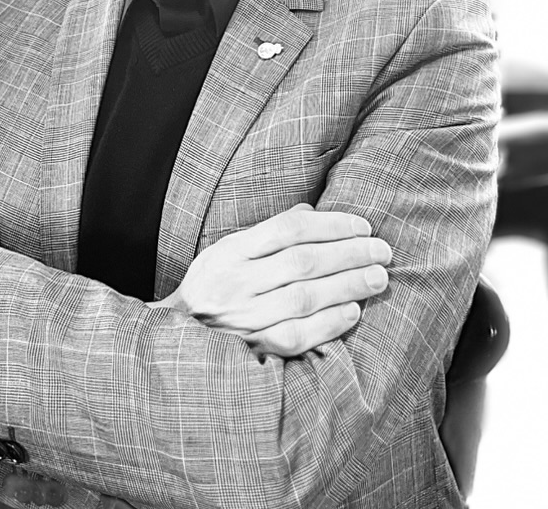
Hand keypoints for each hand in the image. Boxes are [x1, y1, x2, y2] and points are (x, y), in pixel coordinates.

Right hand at [154, 204, 390, 357]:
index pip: (288, 229)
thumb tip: (310, 212)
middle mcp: (237, 282)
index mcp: (231, 252)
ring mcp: (244, 317)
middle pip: (302, 263)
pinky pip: (297, 336)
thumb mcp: (228, 250)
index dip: (330, 225)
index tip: (362, 226)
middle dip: (349, 254)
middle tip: (382, 251)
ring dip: (347, 286)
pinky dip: (329, 324)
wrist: (179, 337)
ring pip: (304, 298)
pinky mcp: (253, 348)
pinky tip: (353, 312)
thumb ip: (267, 233)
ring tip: (378, 278)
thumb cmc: (212, 286)